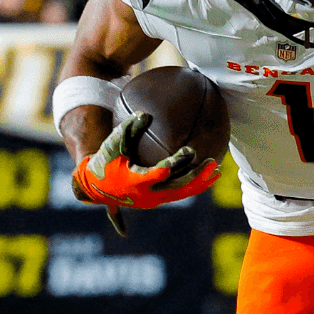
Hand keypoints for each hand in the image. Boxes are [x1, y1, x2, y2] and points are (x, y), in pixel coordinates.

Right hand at [71, 112, 220, 235]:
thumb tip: (144, 113)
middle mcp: (147, 195)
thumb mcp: (112, 145)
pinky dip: (192, 186)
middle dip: (197, 176)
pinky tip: (205, 176)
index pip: (160, 173)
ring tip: (217, 172)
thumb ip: (128, 129)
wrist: (96, 187)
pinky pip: (178, 193)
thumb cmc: (104, 162)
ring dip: (199, 183)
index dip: (175, 163)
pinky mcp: (157, 200)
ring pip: (181, 193)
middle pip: (178, 188)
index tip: (189, 151)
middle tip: (213, 162)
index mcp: (136, 182)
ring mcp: (153, 200)